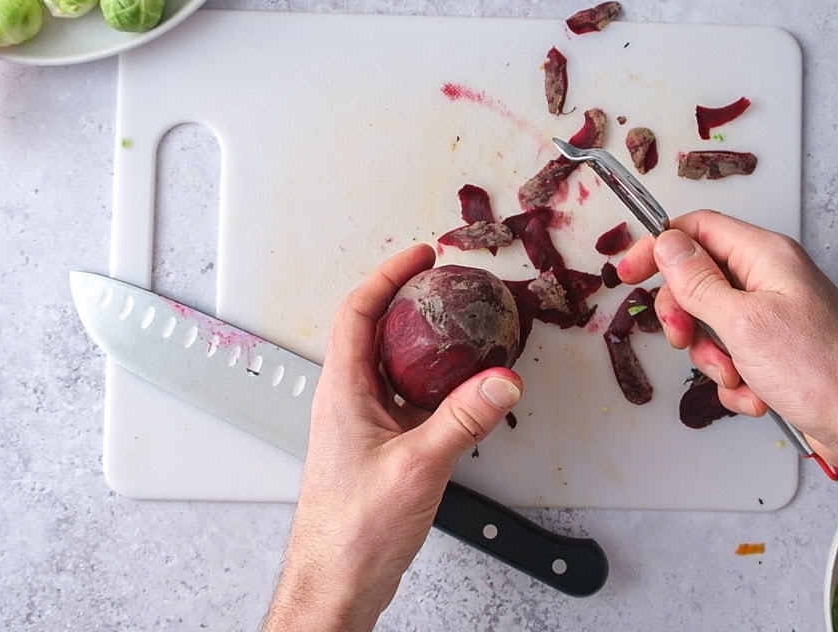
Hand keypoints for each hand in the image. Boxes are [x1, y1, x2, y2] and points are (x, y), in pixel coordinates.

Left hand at [263, 244, 523, 631]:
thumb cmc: (353, 532)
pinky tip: (461, 388)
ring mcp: (362, 423)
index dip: (387, 275)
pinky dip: (432, 380)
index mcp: (342, 391)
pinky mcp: (378, 445)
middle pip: (372, 328)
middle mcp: (347, 400)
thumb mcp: (419, 467)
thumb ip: (464, 420)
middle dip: (408, 298)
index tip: (421, 256)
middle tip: (445, 280)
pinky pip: (405, 395)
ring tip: (459, 325)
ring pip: (390, 363)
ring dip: (421, 339)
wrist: (336, 582)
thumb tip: (501, 380)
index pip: (357, 311)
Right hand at [617, 210, 837, 468]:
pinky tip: (756, 396)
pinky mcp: (779, 350)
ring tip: (736, 377)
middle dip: (686, 316)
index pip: (697, 230)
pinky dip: (736, 380)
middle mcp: (771, 279)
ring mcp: (776, 315)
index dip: (658, 247)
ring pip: (713, 323)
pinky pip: (734, 356)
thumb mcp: (742, 323)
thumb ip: (697, 281)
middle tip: (683, 339)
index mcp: (766, 256)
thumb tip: (667, 243)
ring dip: (713, 357)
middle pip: (699, 279)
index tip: (628, 273)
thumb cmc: (824, 373)